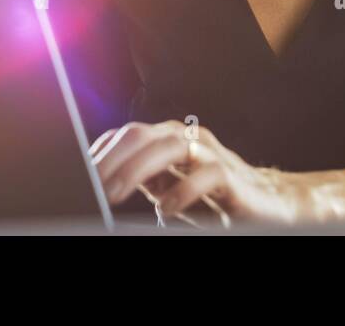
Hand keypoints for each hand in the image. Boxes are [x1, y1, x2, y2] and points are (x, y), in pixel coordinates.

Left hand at [89, 120, 306, 227]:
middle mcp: (184, 138)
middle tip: (90, 187)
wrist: (268, 205)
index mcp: (164, 140)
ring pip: (170, 146)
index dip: (98, 153)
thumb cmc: (211, 198)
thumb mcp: (166, 189)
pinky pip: (206, 174)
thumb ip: (139, 182)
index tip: (76, 176)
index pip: (123, 136)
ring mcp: (209, 152)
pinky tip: (165, 209)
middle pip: (140, 134)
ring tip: (115, 194)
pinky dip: (182, 191)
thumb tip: (97, 189)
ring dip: (137, 169)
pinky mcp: (231, 174)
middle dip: (111, 159)